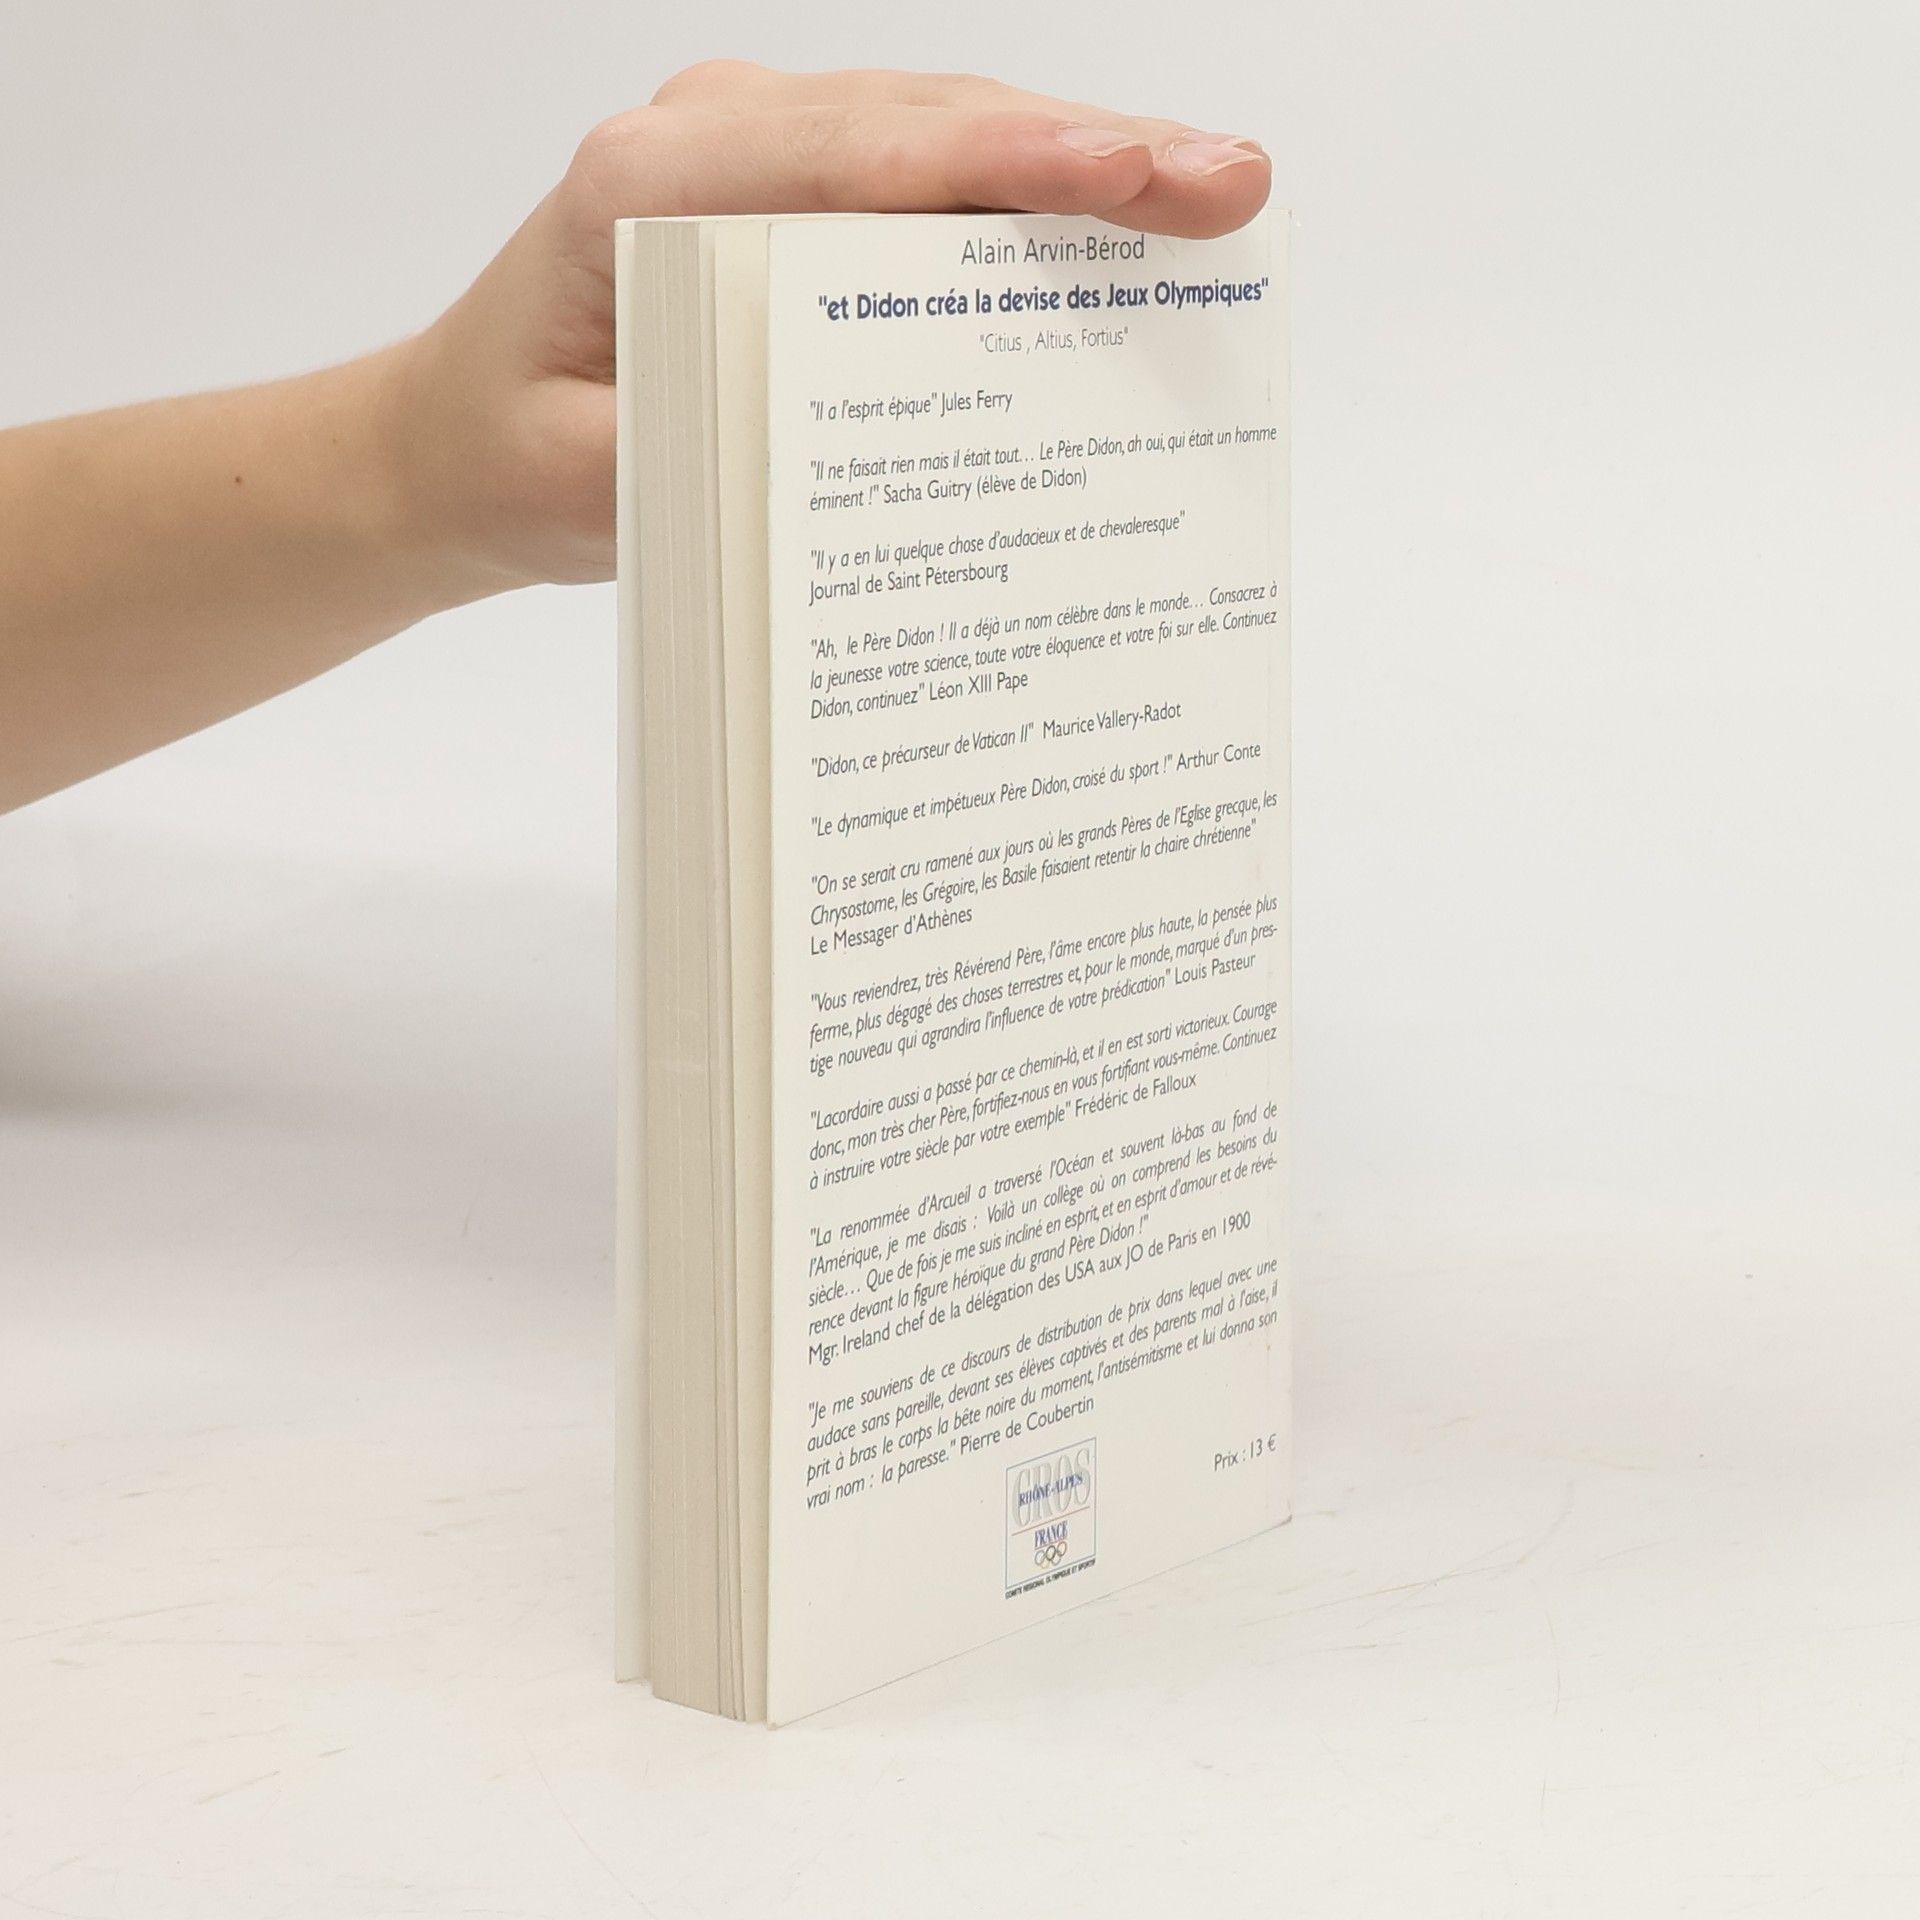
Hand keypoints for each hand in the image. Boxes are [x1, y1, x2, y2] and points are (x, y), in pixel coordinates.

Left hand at [389, 62, 1270, 592]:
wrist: (455, 440)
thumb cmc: (513, 453)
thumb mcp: (586, 485)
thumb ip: (701, 450)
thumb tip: (859, 448)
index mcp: (650, 186)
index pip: (863, 155)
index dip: (1014, 163)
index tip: (1136, 179)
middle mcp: (713, 140)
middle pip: (935, 123)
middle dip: (1096, 152)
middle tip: (1236, 186)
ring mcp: (761, 156)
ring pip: (949, 135)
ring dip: (1085, 167)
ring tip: (1215, 197)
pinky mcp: (798, 197)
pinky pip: (928, 180)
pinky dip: (1029, 204)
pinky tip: (1123, 233)